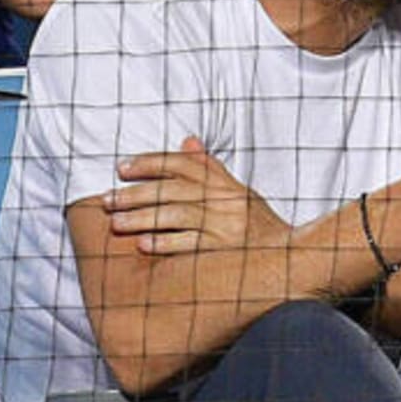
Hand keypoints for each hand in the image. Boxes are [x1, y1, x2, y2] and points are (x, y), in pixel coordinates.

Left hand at [105, 137, 288, 255]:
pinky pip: (191, 244)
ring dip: (143, 218)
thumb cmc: (260, 227)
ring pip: (177, 215)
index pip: (183, 165)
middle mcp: (227, 201)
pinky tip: (143, 245)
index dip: (151, 164)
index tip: (122, 168)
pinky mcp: (227, 250)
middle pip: (174, 190)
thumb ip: (211, 170)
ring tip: (116, 223)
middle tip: (106, 199)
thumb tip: (188, 140)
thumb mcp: (240, 193)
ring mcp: (228, 225)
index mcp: (227, 185)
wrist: (293, 260)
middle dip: (136, 193)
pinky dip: (166, 243)